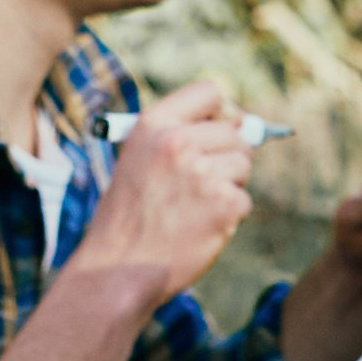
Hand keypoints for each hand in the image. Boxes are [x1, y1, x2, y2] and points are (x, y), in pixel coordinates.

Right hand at [68, 77, 255, 305]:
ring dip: (229, 186)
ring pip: (243, 164)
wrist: (118, 268)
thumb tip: (239, 124)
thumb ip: (177, 136)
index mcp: (153, 124)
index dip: (224, 111)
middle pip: (235, 132)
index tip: (224, 128)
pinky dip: (229, 217)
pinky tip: (200, 227)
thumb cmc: (127, 216)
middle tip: (202, 185)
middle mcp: (178, 142)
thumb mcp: (137, 158)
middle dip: (228, 157)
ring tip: (195, 207)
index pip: (210, 92)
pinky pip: (243, 200)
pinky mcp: (223, 203)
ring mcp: (202, 172)